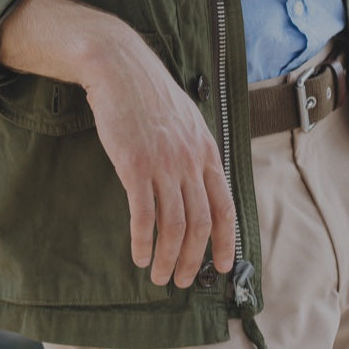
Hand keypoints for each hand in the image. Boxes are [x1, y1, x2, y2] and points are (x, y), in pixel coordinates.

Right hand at [0, 0, 235, 286]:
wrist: (121, 68)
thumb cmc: (149, 94)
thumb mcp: (186, 120)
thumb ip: (194, 152)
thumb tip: (196, 181)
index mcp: (206, 152)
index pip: (225, 207)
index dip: (226, 241)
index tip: (222, 266)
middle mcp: (190, 161)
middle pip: (200, 223)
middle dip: (192, 258)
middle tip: (180, 280)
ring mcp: (164, 164)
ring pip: (173, 224)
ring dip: (166, 256)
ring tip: (158, 275)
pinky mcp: (135, 165)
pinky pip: (143, 213)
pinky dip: (142, 239)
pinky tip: (138, 254)